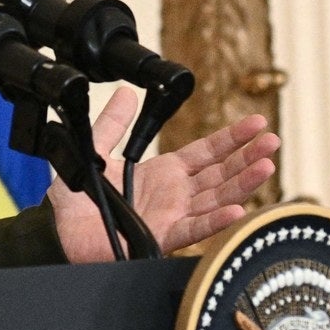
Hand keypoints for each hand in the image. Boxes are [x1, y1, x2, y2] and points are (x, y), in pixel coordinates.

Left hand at [53, 90, 278, 262]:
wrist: (57, 231)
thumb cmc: (75, 199)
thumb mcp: (95, 150)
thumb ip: (112, 124)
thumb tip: (126, 92)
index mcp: (164, 174)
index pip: (208, 153)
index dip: (233, 138)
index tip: (257, 124)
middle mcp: (175, 195)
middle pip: (221, 174)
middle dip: (248, 157)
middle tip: (272, 142)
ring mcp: (172, 216)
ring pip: (216, 199)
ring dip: (243, 184)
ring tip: (267, 166)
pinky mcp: (161, 237)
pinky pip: (194, 229)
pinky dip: (216, 221)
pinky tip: (238, 210)